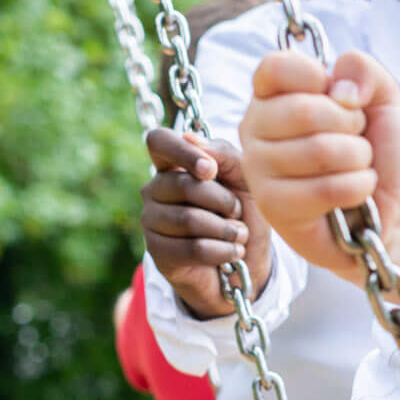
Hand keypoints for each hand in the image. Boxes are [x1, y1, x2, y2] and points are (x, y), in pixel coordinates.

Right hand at [141, 127, 268, 319]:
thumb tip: (190, 138)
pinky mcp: (157, 252)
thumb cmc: (244, 213)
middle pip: (183, 185)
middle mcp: (155, 189)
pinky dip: (222, 251)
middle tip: (238, 213)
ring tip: (238, 234)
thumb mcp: (245, 178)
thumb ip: (223, 154)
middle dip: (223, 201)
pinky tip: (232, 252)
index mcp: (174, 164)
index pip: (158, 141)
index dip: (183, 152)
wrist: (247, 261)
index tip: (211, 171)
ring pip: (188, 219)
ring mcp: (152, 220)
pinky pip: (192, 248)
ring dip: (226, 229)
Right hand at [238, 49, 399, 275]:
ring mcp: (257, 168)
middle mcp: (254, 127)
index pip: (276, 67)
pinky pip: (326, 189)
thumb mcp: (381, 96)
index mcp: (272, 93)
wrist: (388, 200)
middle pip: (305, 111)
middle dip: (352, 124)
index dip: (318, 78)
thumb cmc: (375, 145)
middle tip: (356, 137)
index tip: (342, 98)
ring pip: (320, 151)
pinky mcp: (272, 207)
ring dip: (358, 158)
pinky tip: (356, 190)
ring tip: (356, 165)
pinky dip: (359, 187)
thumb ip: (364, 71)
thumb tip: (341, 88)